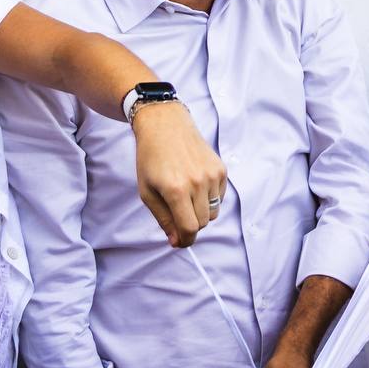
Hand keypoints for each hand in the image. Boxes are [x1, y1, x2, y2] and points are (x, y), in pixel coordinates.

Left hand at [132, 104, 224, 246]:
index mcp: (176, 189)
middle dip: (190, 225)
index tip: (180, 241)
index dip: (185, 240)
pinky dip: (208, 199)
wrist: (166, 126)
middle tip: (176, 213)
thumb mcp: (147, 191)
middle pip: (202, 223)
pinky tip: (195, 184)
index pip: (190, 228)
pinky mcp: (221, 169)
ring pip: (213, 212)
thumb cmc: (151, 159)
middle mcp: (197, 183)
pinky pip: (219, 197)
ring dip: (200, 212)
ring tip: (185, 196)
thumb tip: (176, 241)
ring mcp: (212, 175)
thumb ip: (163, 218)